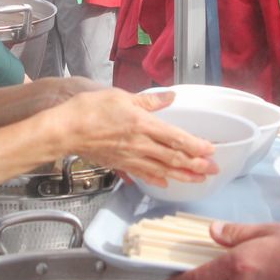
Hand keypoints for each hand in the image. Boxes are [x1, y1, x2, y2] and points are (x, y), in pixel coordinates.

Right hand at [50, 89, 215, 185]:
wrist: (66, 130)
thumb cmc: (90, 110)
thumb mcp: (122, 96)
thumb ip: (149, 100)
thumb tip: (171, 97)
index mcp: (143, 124)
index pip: (176, 138)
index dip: (195, 146)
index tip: (210, 150)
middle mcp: (140, 144)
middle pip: (173, 157)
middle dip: (195, 165)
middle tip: (213, 170)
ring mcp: (130, 157)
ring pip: (162, 169)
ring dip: (182, 175)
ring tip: (198, 180)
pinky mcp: (120, 163)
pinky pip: (142, 174)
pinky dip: (156, 179)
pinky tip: (166, 183)